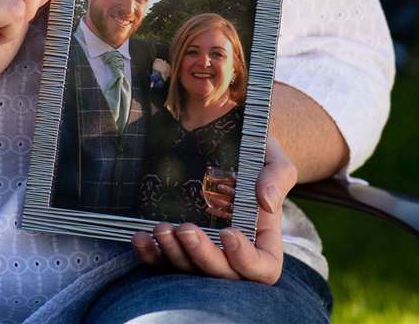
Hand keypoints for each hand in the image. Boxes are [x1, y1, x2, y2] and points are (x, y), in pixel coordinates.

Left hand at [132, 136, 297, 282]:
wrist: (226, 142)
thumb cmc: (255, 153)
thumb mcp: (272, 157)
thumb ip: (278, 176)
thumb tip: (266, 201)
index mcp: (264, 241)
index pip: (263, 270)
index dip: (245, 260)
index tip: (228, 233)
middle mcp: (234, 254)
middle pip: (222, 276)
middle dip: (202, 256)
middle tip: (186, 228)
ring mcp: (204, 252)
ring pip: (191, 272)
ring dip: (174, 255)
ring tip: (161, 228)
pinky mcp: (178, 246)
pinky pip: (164, 262)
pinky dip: (151, 255)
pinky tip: (140, 238)